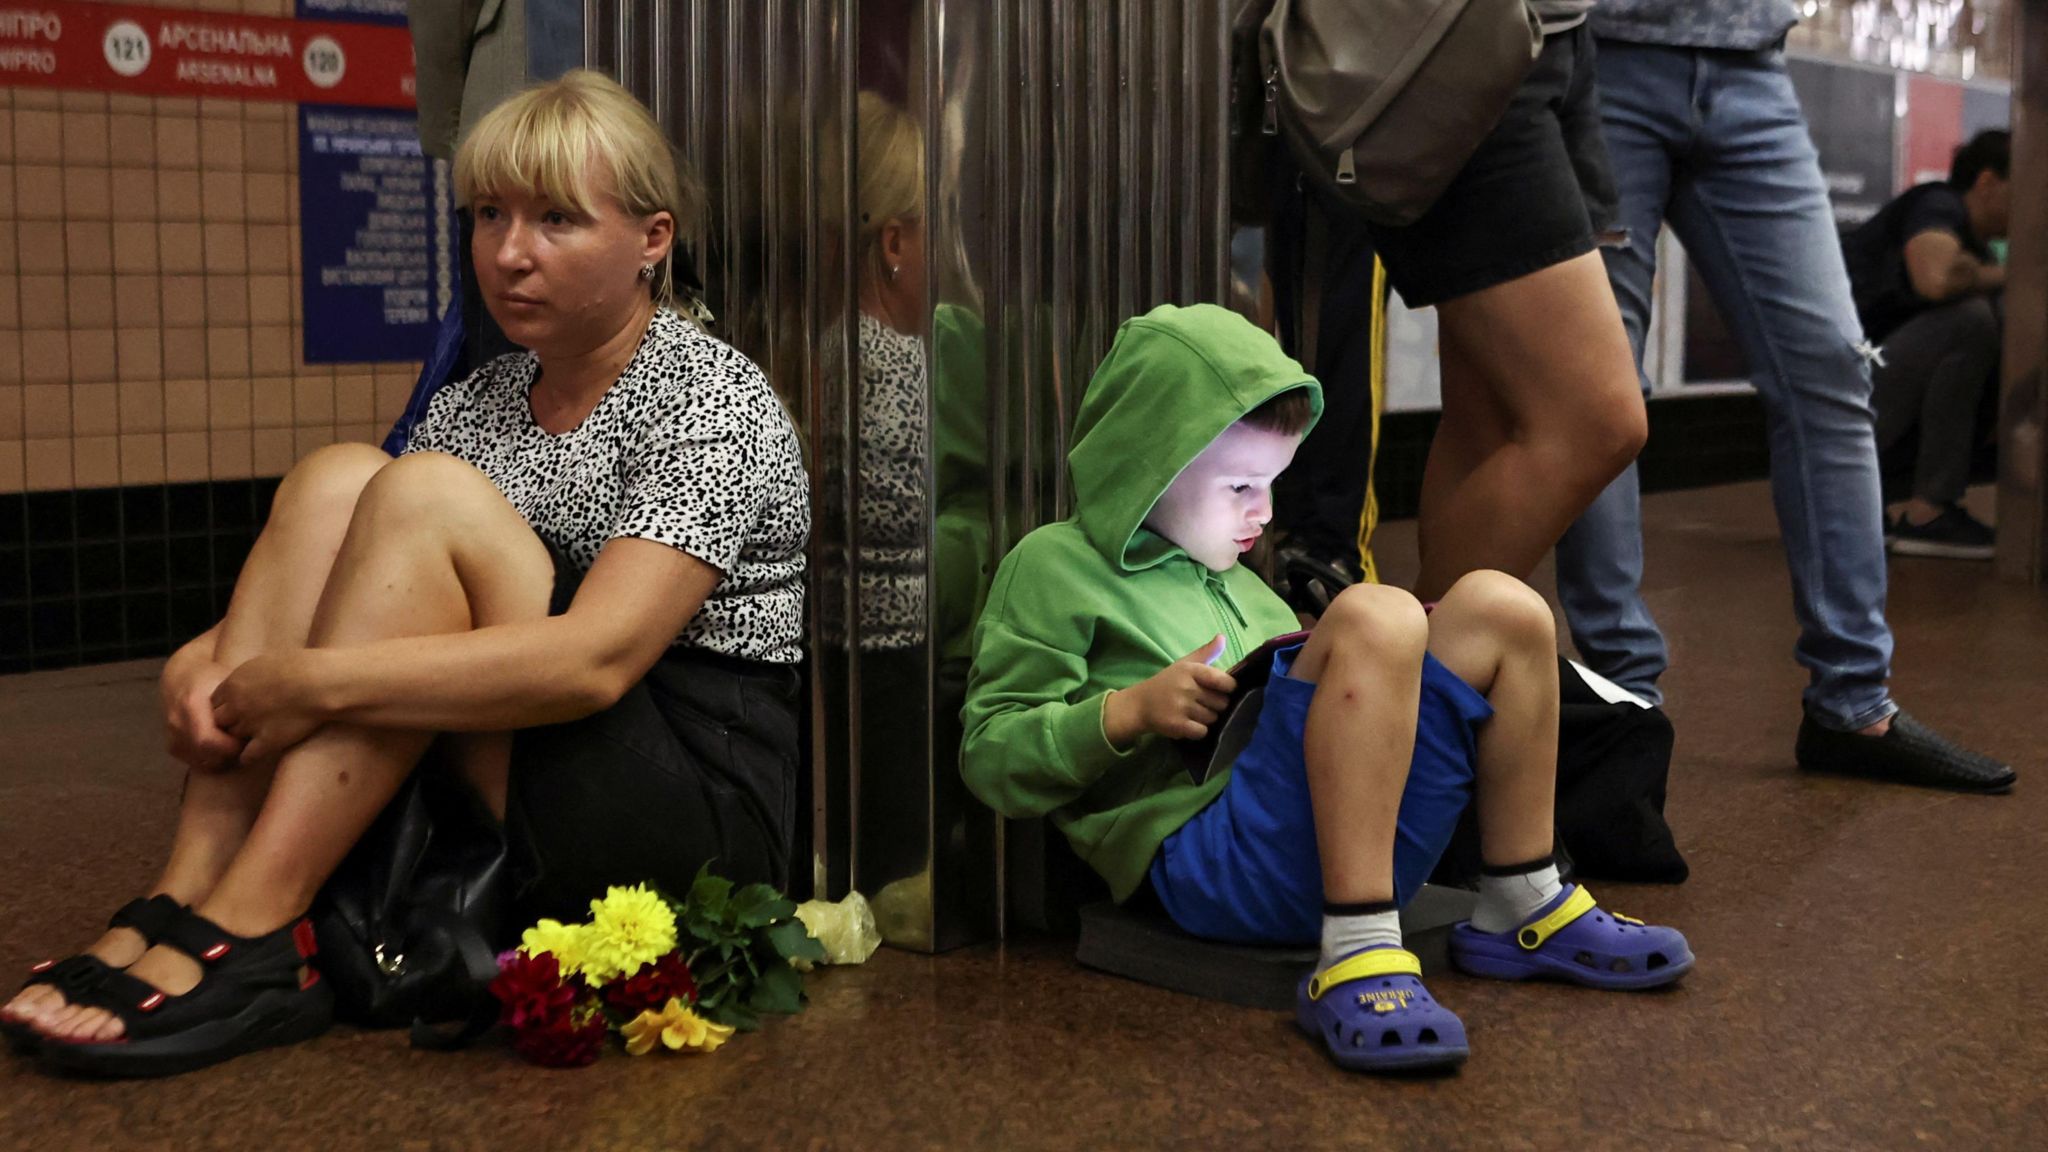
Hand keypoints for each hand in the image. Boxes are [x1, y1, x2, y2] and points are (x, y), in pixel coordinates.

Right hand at [162, 657, 244, 771]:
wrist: (180, 679)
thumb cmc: (210, 677)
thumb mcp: (226, 679)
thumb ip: (241, 697)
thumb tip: (269, 710)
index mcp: (190, 705)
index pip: (207, 739)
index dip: (230, 746)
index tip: (250, 739)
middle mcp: (177, 723)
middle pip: (206, 754)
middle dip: (231, 754)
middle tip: (249, 745)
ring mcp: (173, 737)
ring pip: (202, 762)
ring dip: (224, 759)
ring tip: (239, 745)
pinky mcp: (173, 747)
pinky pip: (196, 763)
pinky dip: (214, 760)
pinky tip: (228, 749)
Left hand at [210, 652, 326, 766]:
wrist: (319, 683)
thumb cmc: (299, 666)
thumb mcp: (263, 662)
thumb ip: (246, 676)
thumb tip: (244, 682)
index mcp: (233, 685)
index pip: (213, 703)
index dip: (224, 707)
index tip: (234, 709)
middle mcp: (236, 706)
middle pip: (218, 722)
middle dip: (227, 724)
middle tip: (239, 725)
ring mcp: (250, 726)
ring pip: (230, 739)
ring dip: (237, 740)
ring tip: (246, 741)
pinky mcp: (266, 742)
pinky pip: (247, 756)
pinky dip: (248, 757)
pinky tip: (255, 754)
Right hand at [1104, 635, 1236, 747]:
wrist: (1139, 704)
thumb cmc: (1166, 683)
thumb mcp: (1184, 664)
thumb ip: (1206, 652)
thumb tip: (1223, 638)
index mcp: (1191, 670)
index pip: (1224, 681)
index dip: (1228, 688)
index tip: (1221, 690)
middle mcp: (1186, 687)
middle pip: (1222, 703)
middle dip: (1216, 705)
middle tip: (1202, 703)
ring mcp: (1181, 707)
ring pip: (1213, 718)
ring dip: (1207, 718)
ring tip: (1194, 713)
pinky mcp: (1177, 725)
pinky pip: (1202, 732)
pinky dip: (1199, 730)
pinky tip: (1189, 724)